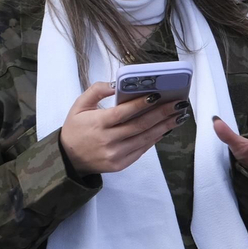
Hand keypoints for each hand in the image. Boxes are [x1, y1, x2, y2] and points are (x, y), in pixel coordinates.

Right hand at [59, 82, 185, 175]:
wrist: (68, 159)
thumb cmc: (76, 129)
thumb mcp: (79, 106)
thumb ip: (96, 90)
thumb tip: (116, 84)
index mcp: (97, 124)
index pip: (123, 112)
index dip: (142, 104)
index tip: (159, 95)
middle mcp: (107, 140)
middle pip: (140, 125)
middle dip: (162, 113)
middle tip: (179, 104)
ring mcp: (115, 155)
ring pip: (145, 138)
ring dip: (165, 126)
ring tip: (179, 115)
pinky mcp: (120, 164)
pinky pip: (142, 149)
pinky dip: (155, 138)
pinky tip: (166, 128)